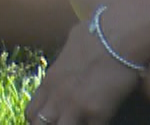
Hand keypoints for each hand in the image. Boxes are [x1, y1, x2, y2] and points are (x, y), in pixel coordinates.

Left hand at [24, 17, 143, 124]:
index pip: (32, 111)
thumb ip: (66, 60)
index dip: (39, 121)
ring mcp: (74, 105)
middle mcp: (57, 95)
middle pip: (39, 124)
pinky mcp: (96, 111)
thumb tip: (74, 52)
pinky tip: (100, 122)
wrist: (116, 34)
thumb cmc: (97, 32)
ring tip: (82, 122)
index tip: (50, 122)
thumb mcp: (70, 47)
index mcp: (50, 81)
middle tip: (63, 123)